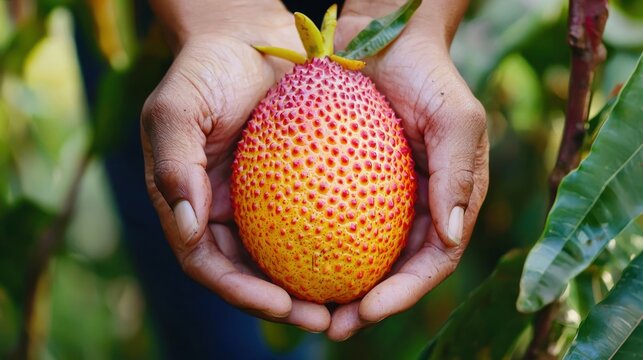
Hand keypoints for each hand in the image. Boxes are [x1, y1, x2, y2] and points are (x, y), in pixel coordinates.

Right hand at [141, 0, 330, 331]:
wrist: (248, 37)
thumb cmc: (206, 69)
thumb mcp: (177, 107)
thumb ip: (173, 162)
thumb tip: (188, 226)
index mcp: (188, 204)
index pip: (207, 263)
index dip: (240, 291)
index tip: (281, 304)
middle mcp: (221, 211)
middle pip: (248, 273)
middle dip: (282, 304)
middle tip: (325, 317)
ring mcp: (256, 202)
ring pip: (282, 256)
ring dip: (311, 283)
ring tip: (350, 299)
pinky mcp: (290, 186)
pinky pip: (313, 220)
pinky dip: (332, 241)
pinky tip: (364, 253)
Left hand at [327, 0, 488, 339]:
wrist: (383, 35)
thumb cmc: (427, 73)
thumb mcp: (456, 117)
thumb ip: (459, 173)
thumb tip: (452, 238)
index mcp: (449, 200)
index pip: (433, 261)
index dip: (405, 293)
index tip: (368, 310)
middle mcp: (416, 205)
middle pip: (395, 270)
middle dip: (368, 305)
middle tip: (332, 325)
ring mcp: (381, 196)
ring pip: (361, 253)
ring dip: (337, 285)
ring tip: (304, 307)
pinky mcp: (347, 181)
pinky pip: (331, 219)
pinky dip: (314, 243)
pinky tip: (284, 260)